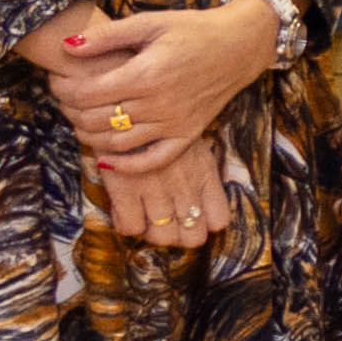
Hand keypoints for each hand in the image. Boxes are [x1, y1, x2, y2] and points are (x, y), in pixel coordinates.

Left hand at [32, 0, 272, 161]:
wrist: (239, 46)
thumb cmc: (193, 30)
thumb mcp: (150, 22)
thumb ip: (107, 36)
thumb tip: (67, 45)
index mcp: (146, 74)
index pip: (86, 94)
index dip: (62, 89)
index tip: (57, 78)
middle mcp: (158, 104)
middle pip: (95, 120)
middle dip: (70, 110)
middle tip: (65, 97)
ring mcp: (173, 124)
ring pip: (116, 143)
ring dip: (88, 135)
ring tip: (80, 118)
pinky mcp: (187, 135)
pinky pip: (151, 160)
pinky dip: (125, 166)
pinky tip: (106, 160)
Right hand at [87, 134, 228, 251]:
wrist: (123, 103)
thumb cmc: (156, 120)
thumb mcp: (189, 140)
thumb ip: (197, 169)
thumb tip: (195, 199)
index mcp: (204, 172)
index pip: (218, 220)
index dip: (203, 223)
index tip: (188, 215)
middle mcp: (185, 185)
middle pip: (193, 237)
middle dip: (178, 233)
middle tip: (163, 220)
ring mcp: (156, 189)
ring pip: (162, 237)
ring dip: (152, 231)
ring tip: (142, 216)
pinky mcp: (126, 188)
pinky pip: (131, 227)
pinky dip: (126, 223)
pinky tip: (122, 209)